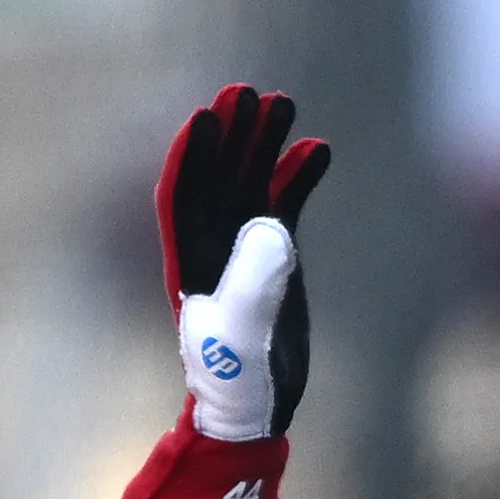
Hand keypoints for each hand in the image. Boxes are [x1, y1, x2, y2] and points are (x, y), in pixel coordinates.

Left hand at [157, 84, 328, 444]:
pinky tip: (317, 148)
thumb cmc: (237, 377)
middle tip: (245, 92)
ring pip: (250, 183)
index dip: (189, 157)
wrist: (257, 406)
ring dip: (263, 145)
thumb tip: (272, 224)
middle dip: (228, 135)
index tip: (203, 118)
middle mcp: (212, 248)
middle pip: (216, 177)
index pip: (181, 197)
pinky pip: (283, 204)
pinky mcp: (274, 257)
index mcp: (189, 262)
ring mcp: (244, 249)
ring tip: (282, 102)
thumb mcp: (242, 333)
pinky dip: (297, 177)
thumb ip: (253, 280)